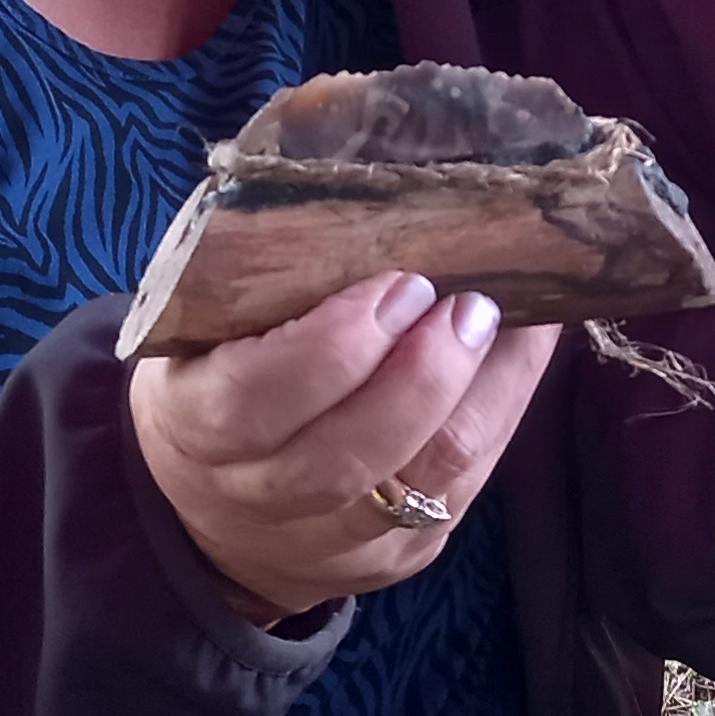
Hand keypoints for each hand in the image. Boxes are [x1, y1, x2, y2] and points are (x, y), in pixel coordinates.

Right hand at [131, 274, 558, 622]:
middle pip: (353, 455)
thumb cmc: (215, 370)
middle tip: (470, 299)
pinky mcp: (403, 554)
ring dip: (481, 392)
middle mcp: (261, 496)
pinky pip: (465, 490)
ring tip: (503, 317)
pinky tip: (518, 352)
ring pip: (427, 482)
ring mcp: (338, 540)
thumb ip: (254, 253)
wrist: (214, 507)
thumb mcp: (202, 316)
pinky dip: (502, 414)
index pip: (256, 400)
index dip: (332, 346)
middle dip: (426, 373)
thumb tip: (355, 161)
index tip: (398, 282)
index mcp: (195, 423)